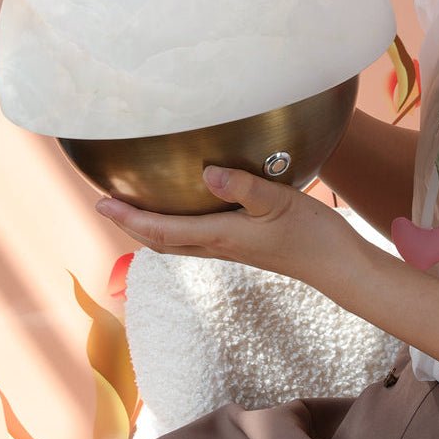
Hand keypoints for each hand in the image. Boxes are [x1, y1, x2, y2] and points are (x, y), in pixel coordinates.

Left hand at [94, 165, 361, 289]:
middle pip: (161, 242)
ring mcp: (232, 249)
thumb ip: (243, 186)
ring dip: (150, 228)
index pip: (161, 231)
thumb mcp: (279, 201)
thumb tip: (206, 172)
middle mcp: (219, 246)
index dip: (128, 218)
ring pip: (177, 243)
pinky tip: (185, 211)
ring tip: (134, 209)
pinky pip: (197, 239)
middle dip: (130, 225)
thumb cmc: (311, 235)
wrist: (337, 266)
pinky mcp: (245, 247)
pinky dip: (177, 228)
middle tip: (106, 204)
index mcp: (220, 237)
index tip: (101, 201)